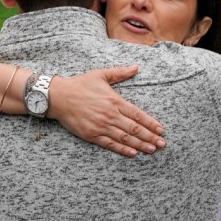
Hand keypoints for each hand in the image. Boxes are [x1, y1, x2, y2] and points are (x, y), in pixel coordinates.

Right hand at [48, 66, 165, 156]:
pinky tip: (133, 153)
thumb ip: (120, 73)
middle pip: (134, 128)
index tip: (161, 130)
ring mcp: (101, 126)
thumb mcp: (101, 74)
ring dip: (140, 145)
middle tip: (162, 144)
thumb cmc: (80, 84)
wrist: (58, 96)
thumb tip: (136, 67)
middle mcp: (110, 114)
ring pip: (124, 138)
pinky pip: (110, 144)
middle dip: (150, 137)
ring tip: (152, 150)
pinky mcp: (91, 134)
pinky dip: (122, 149)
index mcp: (115, 100)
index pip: (138, 114)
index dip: (151, 123)